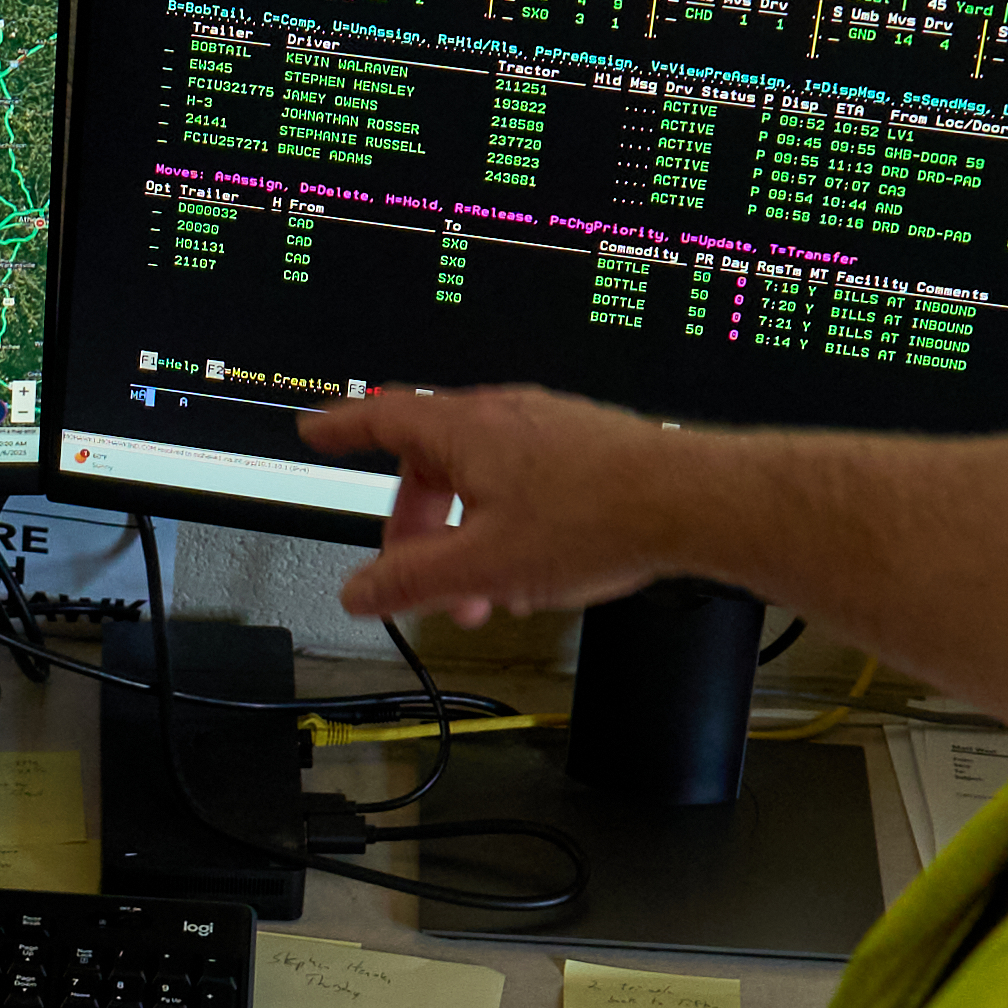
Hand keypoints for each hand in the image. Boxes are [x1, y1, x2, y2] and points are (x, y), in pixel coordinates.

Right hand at [304, 385, 717, 625]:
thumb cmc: (598, 517)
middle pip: (431, 464)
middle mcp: (505, 415)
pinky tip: (533, 569)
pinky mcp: (584, 447)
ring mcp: (548, 427)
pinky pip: (523, 481)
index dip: (342, 429)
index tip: (317, 431)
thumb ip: (410, 581)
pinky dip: (508, 524)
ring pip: (481, 480)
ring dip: (467, 537)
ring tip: (486, 592)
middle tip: (415, 577)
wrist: (690, 502)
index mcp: (465, 431)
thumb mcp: (482, 567)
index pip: (382, 418)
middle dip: (417, 528)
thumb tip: (360, 590)